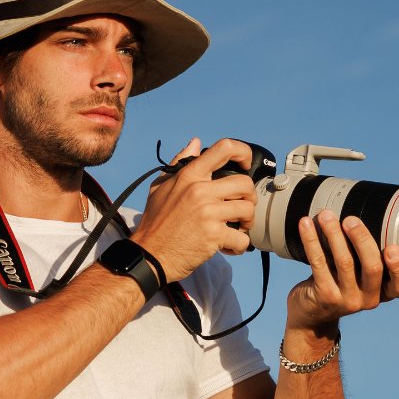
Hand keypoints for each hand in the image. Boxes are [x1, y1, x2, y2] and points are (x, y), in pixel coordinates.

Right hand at [130, 137, 256, 281]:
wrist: (149, 255)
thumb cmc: (155, 222)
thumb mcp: (160, 186)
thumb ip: (179, 163)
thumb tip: (195, 143)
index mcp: (189, 175)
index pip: (223, 149)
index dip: (242, 152)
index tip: (245, 164)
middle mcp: (199, 190)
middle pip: (245, 183)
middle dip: (249, 197)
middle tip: (241, 209)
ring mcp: (208, 213)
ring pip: (248, 210)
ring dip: (247, 222)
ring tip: (236, 228)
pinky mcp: (213, 235)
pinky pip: (242, 238)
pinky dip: (239, 245)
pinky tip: (229, 247)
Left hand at [284, 209, 398, 330]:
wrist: (311, 316)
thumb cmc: (340, 285)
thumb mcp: (359, 277)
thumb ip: (366, 256)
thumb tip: (360, 214)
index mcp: (384, 293)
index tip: (392, 247)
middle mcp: (369, 299)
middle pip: (373, 267)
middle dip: (362, 239)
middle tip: (350, 220)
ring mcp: (346, 300)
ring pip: (344, 262)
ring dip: (334, 234)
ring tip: (326, 216)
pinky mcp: (324, 296)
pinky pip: (319, 263)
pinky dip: (312, 240)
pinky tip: (306, 225)